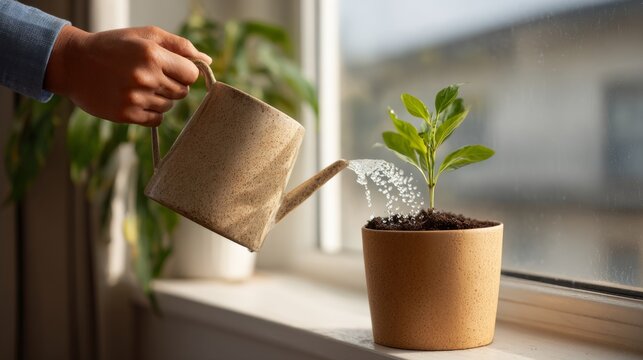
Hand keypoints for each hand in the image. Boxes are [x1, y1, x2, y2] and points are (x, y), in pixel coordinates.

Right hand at [44, 25, 211, 125]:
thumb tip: (206, 60)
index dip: (184, 72)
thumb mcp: (145, 36)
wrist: (73, 64)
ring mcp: (136, 98)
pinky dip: (150, 112)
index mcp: (153, 55)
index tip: (172, 69)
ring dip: (160, 98)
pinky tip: (135, 99)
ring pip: (169, 106)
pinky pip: (156, 120)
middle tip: (152, 76)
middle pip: (182, 92)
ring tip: (139, 86)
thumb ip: (179, 45)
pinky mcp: (127, 115)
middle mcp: (146, 77)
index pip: (191, 74)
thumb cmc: (113, 46)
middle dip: (172, 85)